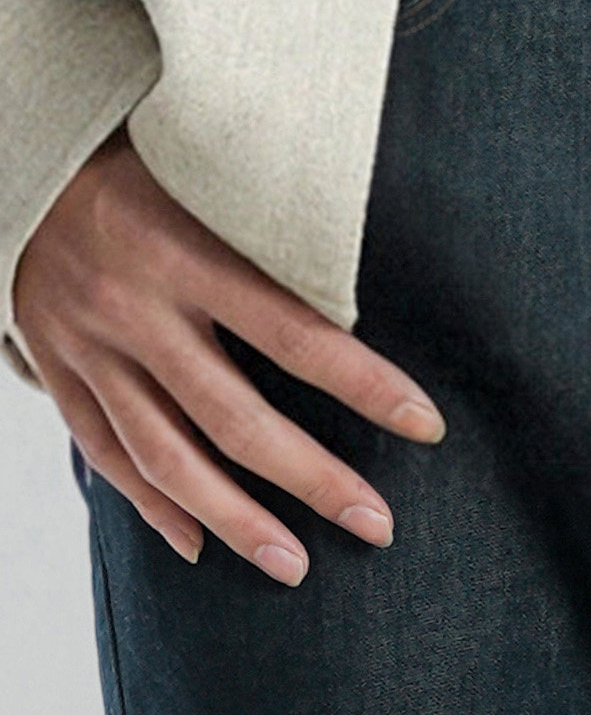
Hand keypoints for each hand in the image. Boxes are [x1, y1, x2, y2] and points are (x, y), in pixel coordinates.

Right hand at [13, 124, 445, 584]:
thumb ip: (281, 230)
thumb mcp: (214, 175)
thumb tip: (379, 277)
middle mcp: (136, 310)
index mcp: (188, 254)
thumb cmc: (146, 155)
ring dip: (235, 519)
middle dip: (313, 480)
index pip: (298, 335)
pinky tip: (197, 546)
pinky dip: (151, 506)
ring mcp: (89, 347)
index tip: (426, 426)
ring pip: (167, 456)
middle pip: (236, 419)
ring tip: (294, 567)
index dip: (367, 387)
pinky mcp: (55, 368)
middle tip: (376, 526)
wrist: (23, 148)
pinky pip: (104, 453)